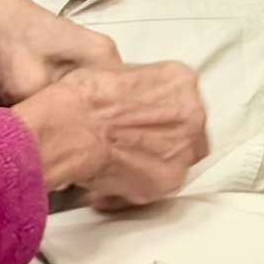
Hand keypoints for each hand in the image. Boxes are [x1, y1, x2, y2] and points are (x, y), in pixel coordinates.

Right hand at [12, 60, 210, 209]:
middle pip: (185, 133)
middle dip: (159, 143)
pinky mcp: (169, 180)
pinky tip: (108, 187)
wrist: (71, 128)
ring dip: (147, 168)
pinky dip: (132, 191)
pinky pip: (156, 190)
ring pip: (174, 162)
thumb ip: (139, 88)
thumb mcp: (116, 72)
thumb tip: (132, 99)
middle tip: (131, 147)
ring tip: (116, 168)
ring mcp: (184, 148)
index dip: (160, 116)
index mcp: (180, 80)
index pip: (182, 101)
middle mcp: (192, 113)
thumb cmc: (83, 100)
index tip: (146, 124)